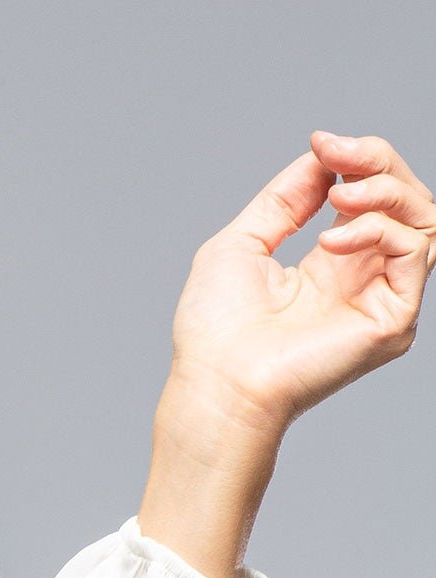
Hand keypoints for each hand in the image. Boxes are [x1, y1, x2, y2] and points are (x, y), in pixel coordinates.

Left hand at [165, 130, 435, 436]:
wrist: (216, 382)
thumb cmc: (215, 331)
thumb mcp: (243, 242)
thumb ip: (286, 199)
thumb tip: (324, 158)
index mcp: (331, 266)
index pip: (374, 199)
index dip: (358, 159)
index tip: (323, 143)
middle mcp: (362, 282)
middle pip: (407, 202)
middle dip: (378, 163)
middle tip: (338, 155)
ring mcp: (380, 303)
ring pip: (424, 221)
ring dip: (384, 191)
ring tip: (338, 198)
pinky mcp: (392, 323)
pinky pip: (414, 251)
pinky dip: (377, 230)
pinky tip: (331, 242)